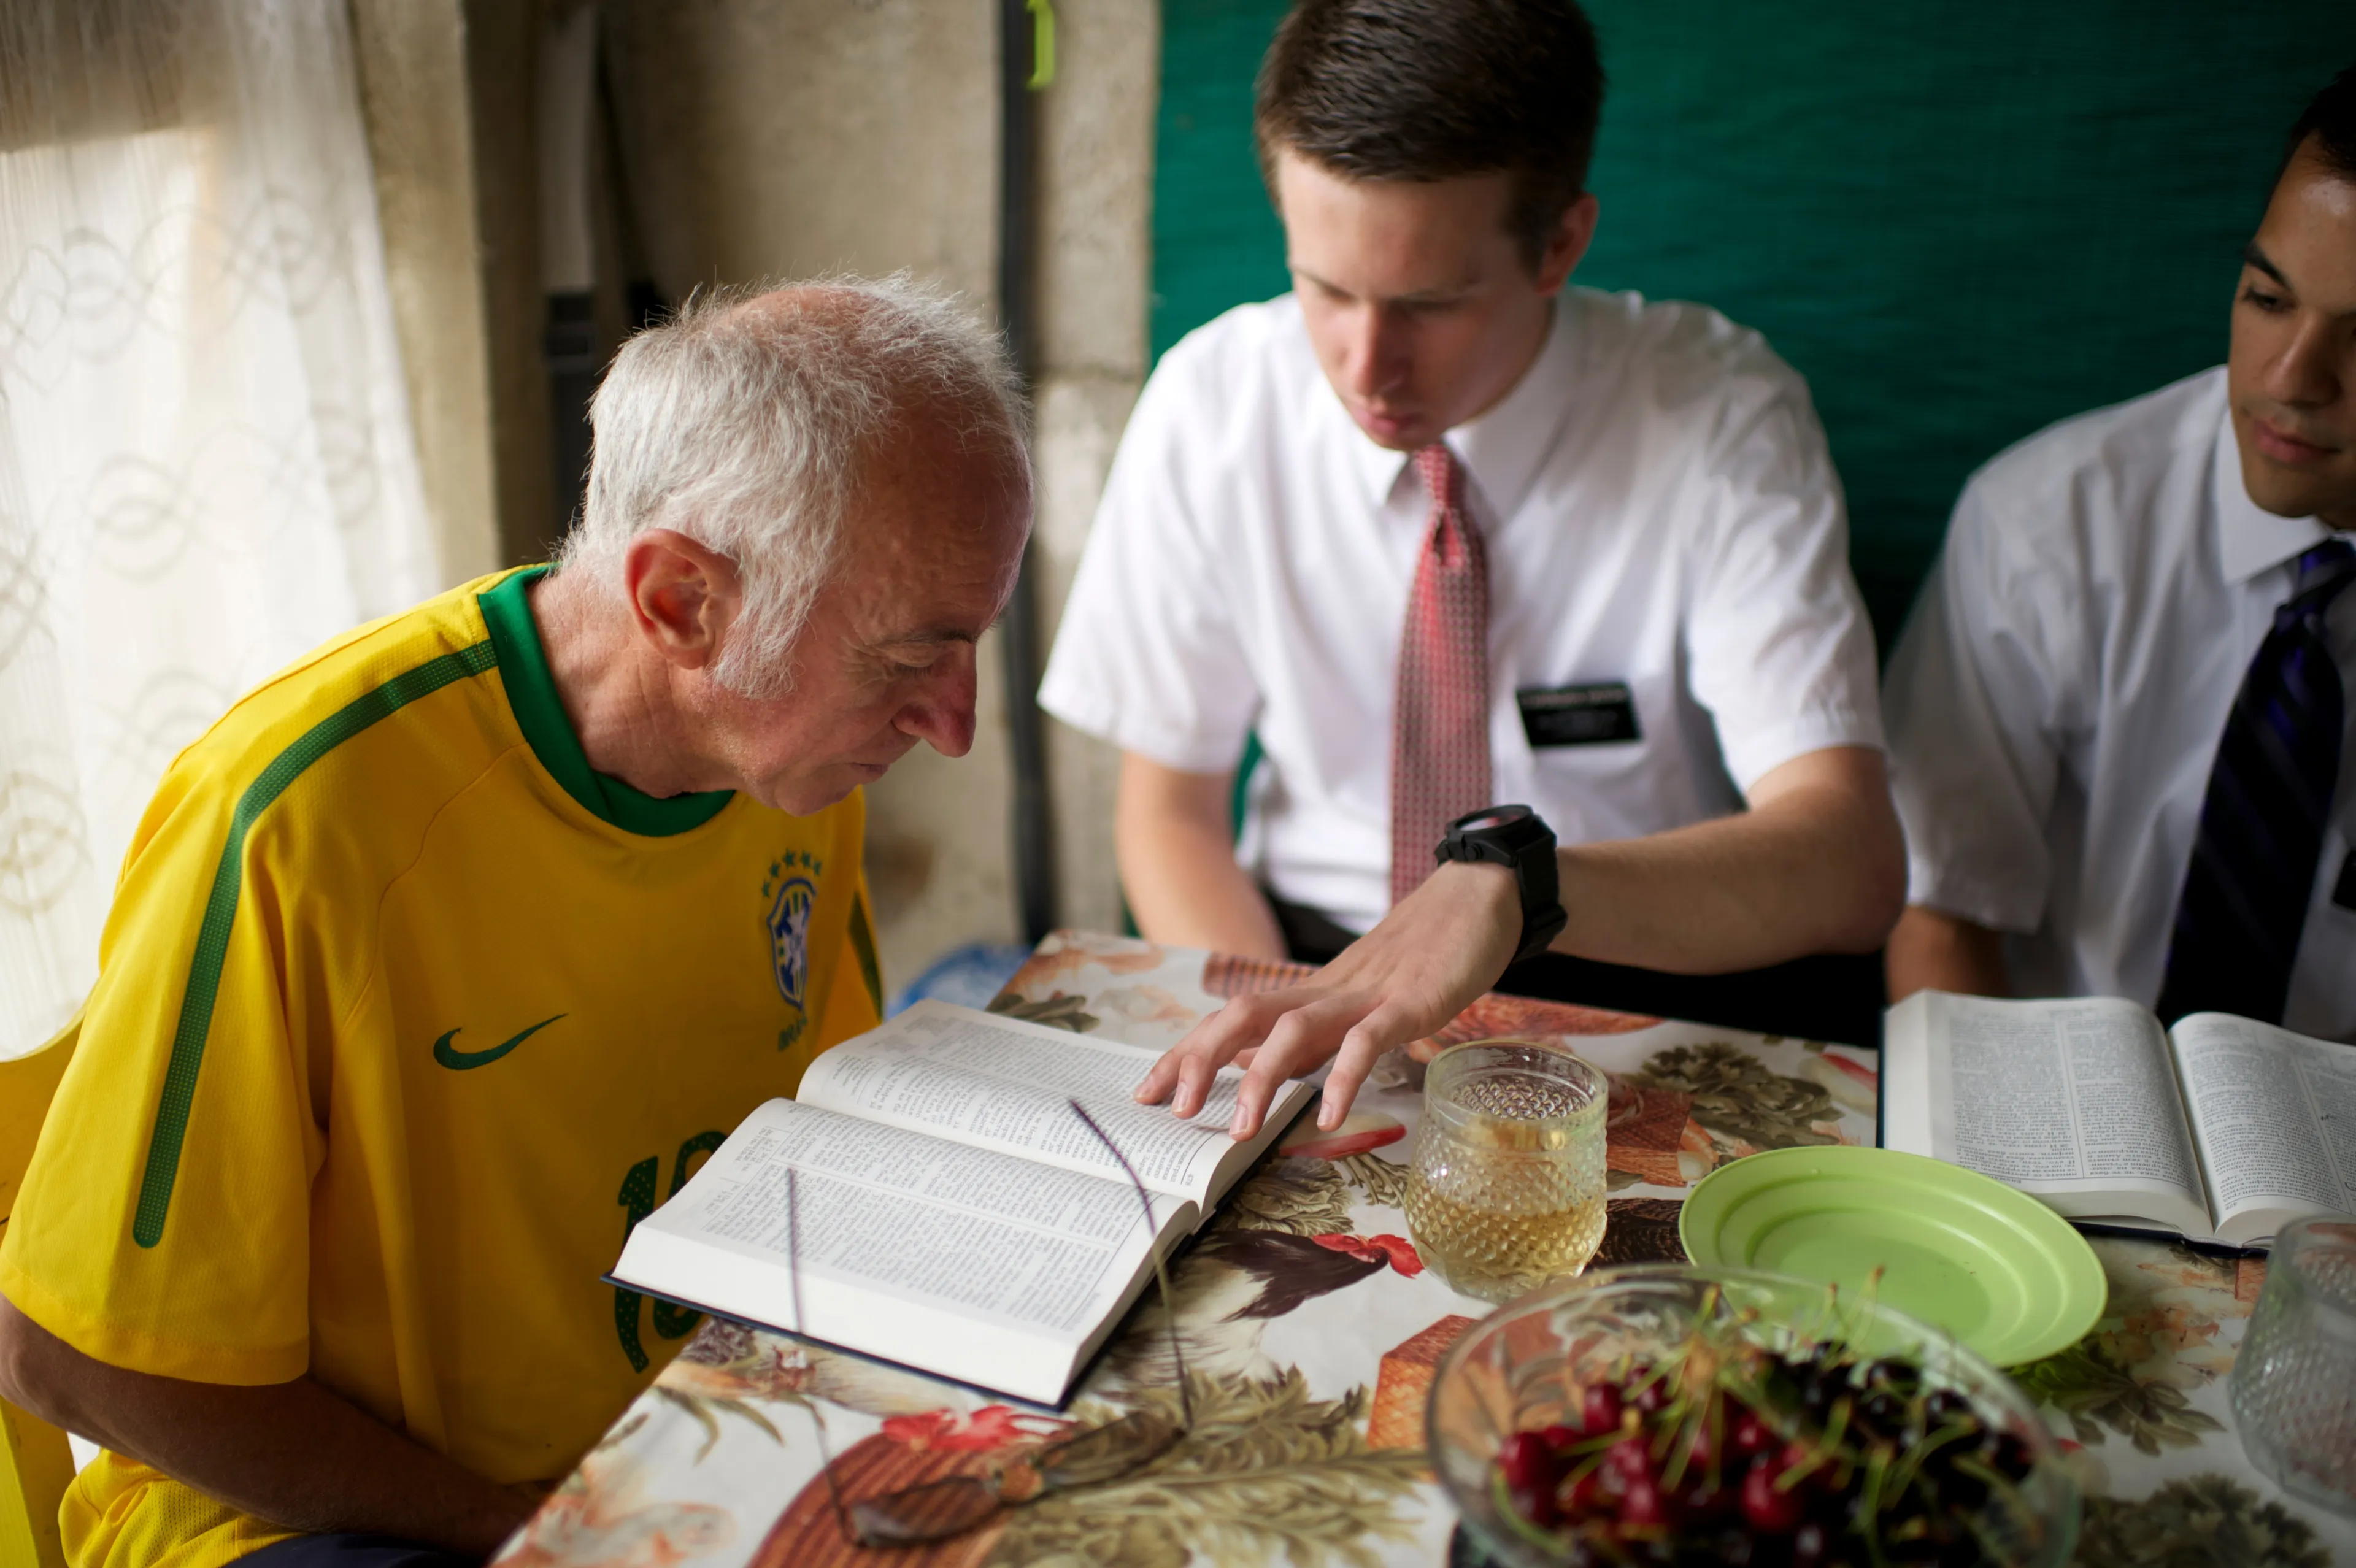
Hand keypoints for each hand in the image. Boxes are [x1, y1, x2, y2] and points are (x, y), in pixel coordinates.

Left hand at [1133, 861, 1522, 1139]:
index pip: (1233, 1021)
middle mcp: (1326, 992)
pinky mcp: (1411, 1000)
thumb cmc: (1424, 957)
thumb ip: (1315, 1037)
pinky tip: (1327, 1115)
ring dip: (1260, 1078)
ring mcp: (1367, 994)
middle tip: (1174, 1109)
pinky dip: (1343, 1076)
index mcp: (1312, 996)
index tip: (1148, 1090)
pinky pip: (1367, 1039)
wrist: (1478, 897)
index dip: (1187, 1053)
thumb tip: (1263, 1074)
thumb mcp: (1359, 1003)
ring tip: (1241, 1130)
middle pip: (1244, 1016)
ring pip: (1294, 1028)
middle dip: (1200, 1059)